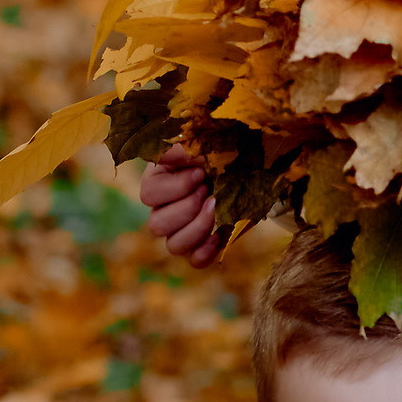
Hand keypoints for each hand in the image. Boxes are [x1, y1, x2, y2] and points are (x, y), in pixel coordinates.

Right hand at [142, 147, 220, 265]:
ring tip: (216, 207)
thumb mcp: (203, 140)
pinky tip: (221, 231)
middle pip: (157, 225)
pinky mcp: (204, 244)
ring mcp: (183, 230)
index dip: (176, 187)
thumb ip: (180, 147)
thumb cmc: (222, 150)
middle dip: (188, 207)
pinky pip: (196, 260)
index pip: (148, 195)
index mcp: (158, 181)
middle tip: (209, 190)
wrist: (253, 167)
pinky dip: (208, 249)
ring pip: (174, 246)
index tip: (200, 172)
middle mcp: (164, 209)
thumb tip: (168, 155)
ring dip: (198, 227)